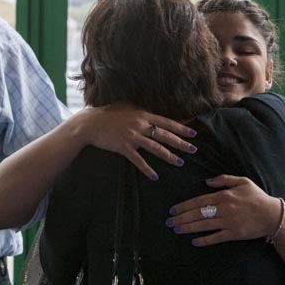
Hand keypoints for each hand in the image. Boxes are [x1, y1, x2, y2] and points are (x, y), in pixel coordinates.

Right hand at [74, 104, 196, 179]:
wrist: (90, 123)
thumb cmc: (108, 114)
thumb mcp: (127, 108)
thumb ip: (141, 112)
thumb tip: (154, 115)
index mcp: (143, 114)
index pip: (167, 122)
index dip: (181, 128)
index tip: (193, 134)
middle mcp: (140, 125)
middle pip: (165, 135)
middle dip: (181, 143)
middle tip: (193, 149)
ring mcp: (132, 136)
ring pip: (155, 148)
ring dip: (169, 156)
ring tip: (180, 163)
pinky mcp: (123, 147)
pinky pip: (138, 160)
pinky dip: (147, 169)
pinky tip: (155, 176)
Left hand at [165, 174, 282, 246]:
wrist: (273, 215)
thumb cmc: (257, 197)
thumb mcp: (242, 181)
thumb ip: (224, 180)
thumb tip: (207, 181)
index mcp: (224, 195)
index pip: (199, 200)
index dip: (184, 206)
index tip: (173, 210)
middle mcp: (224, 208)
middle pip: (198, 213)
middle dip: (182, 218)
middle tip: (169, 222)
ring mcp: (229, 222)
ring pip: (204, 225)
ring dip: (188, 228)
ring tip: (176, 230)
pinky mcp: (235, 233)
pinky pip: (216, 237)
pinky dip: (205, 240)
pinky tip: (194, 242)